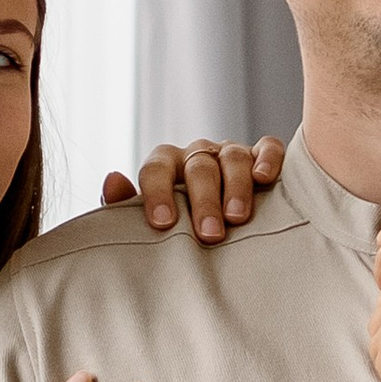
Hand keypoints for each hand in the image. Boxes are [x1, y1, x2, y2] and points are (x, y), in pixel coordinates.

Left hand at [100, 137, 286, 240]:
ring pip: (233, 157)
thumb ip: (124, 206)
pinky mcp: (261, 156)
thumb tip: (112, 179)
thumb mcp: (149, 223)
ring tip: (237, 217)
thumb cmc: (179, 229)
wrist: (215, 232)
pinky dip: (267, 159)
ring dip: (236, 186)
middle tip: (209, 235)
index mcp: (165, 165)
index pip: (156, 169)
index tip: (163, 224)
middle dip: (204, 201)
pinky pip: (268, 147)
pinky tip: (264, 179)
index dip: (158, 194)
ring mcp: (229, 154)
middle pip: (199, 167)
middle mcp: (197, 155)